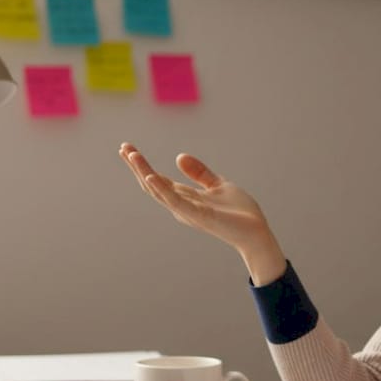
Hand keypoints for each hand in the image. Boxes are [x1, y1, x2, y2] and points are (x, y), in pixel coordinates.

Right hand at [119, 143, 286, 283]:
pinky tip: (151, 176)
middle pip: (152, 185)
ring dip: (144, 172)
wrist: (257, 232)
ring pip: (159, 191)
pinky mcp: (200, 216)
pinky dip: (162, 190)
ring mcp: (189, 212)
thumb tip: (178, 156)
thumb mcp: (218, 185)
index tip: (128, 149)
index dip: (142, 165)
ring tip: (132, 154)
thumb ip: (199, 173)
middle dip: (137, 166)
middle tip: (123, 147)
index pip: (158, 180)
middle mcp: (182, 206)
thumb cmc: (239, 213)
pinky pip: (176, 202)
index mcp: (186, 198)